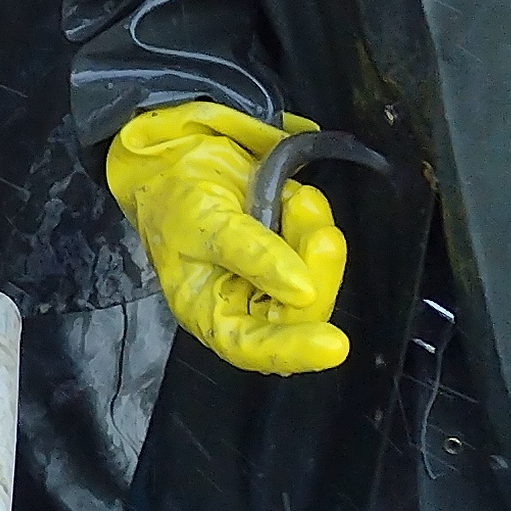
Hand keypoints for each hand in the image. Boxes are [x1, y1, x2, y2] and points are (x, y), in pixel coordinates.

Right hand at [107, 102, 350, 374]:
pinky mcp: (293, 254)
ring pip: (318, 279)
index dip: (293, 349)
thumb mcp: (204, 222)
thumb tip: (301, 291)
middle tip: (322, 235)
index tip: (334, 344)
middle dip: (317, 274)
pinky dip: (316, 220)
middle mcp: (246, 305)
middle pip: (299, 313)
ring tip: (297, 200)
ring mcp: (275, 279)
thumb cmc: (175, 199)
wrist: (175, 161)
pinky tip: (296, 199)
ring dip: (314, 236)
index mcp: (211, 313)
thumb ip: (252, 255)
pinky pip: (319, 246)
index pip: (252, 346)